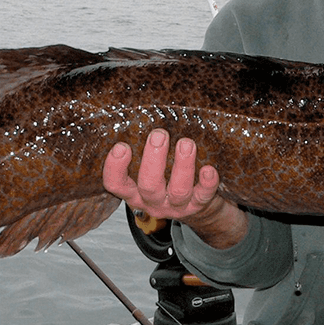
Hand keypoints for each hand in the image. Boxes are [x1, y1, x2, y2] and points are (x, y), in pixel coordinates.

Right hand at [102, 129, 247, 248]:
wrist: (199, 209)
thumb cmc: (169, 181)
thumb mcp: (150, 171)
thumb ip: (144, 152)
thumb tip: (141, 115)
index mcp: (135, 192)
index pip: (116, 184)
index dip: (115, 168)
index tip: (121, 146)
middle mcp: (154, 201)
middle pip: (149, 186)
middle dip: (153, 159)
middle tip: (158, 135)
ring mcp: (177, 206)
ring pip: (178, 190)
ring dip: (182, 166)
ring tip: (186, 143)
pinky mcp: (199, 205)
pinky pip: (204, 196)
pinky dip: (207, 183)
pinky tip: (209, 169)